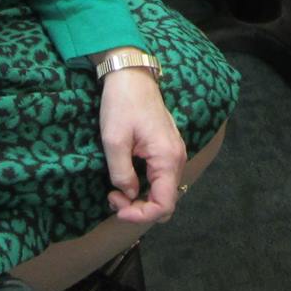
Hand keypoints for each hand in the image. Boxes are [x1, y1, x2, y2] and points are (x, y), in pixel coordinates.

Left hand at [96, 66, 184, 225]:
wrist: (131, 75)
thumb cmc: (122, 104)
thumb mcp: (114, 140)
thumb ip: (121, 173)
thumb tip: (128, 195)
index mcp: (168, 157)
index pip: (164, 204)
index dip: (141, 215)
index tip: (117, 207)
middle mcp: (177, 158)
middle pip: (166, 201)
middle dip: (139, 209)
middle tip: (113, 197)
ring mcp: (174, 153)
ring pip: (163, 191)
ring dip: (141, 199)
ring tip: (115, 190)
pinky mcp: (167, 149)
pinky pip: (160, 179)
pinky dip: (145, 187)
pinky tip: (126, 179)